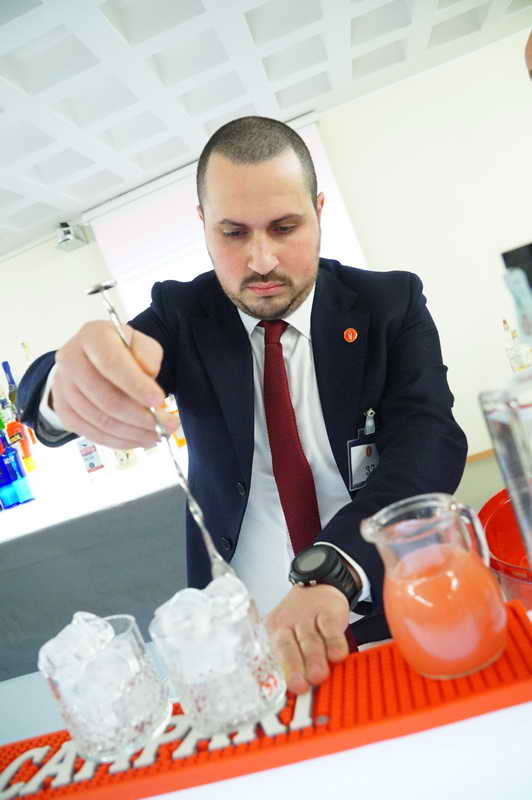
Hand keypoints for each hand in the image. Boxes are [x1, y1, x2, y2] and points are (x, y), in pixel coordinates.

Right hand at [51, 321, 177, 448]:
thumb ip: (147, 355)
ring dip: (132, 432)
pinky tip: (137, 439)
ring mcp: (63, 387)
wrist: (92, 360)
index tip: (159, 401)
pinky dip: (117, 440)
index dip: (136, 385)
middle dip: (140, 417)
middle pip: (105, 398)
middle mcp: (70, 359)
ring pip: (99, 420)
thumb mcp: (139, 343)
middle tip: (165, 425)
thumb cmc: (121, 351)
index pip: (112, 363)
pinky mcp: (63, 410)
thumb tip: (148, 375)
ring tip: (156, 435)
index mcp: (91, 336)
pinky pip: (90, 433)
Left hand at [266, 584, 349, 694]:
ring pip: (309, 639)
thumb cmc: (303, 620)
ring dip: (314, 658)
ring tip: (318, 676)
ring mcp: (306, 616)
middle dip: (294, 668)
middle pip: (288, 648)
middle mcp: (286, 624)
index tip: (285, 694)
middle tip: (301, 686)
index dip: (280, 676)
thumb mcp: (291, 637)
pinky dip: (334, 642)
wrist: (318, 584)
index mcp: (273, 634)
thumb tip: (299, 696)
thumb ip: (293, 663)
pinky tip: (338, 655)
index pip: (273, 657)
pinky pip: (330, 627)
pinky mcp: (327, 610)